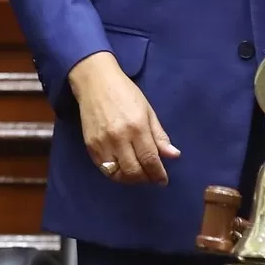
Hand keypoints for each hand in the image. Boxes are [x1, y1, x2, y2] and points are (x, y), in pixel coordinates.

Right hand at [67, 51, 181, 185]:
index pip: (149, 159)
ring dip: (130, 179)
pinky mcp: (90, 147)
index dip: (158, 174)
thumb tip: (174, 156)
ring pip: (117, 174)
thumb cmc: (126, 93)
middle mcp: (119, 138)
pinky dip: (116, 174)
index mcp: (137, 127)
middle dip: (145, 178)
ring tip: (138, 174)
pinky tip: (123, 168)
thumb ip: (159, 136)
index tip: (163, 181)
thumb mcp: (148, 111)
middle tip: (151, 177)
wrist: (96, 83)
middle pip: (133, 171)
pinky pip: (104, 169)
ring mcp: (102, 144)